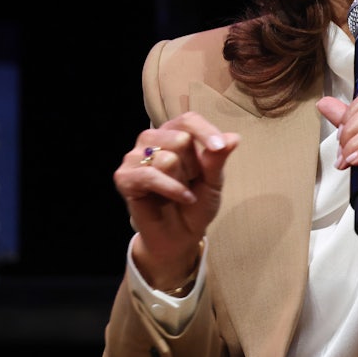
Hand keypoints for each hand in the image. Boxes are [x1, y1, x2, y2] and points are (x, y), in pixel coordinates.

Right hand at [113, 111, 238, 289]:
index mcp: (174, 133)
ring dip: (182, 181)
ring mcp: (135, 157)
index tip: (219, 147)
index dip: (205, 132)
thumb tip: (233, 138)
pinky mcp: (124, 177)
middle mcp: (151, 139)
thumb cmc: (196, 202)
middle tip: (191, 181)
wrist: (181, 235)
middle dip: (194, 166)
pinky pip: (151, 176)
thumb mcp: (214, 181)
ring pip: (168, 158)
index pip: (188, 120)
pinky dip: (172, 189)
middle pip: (180, 139)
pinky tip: (183, 198)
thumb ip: (217, 159)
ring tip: (182, 191)